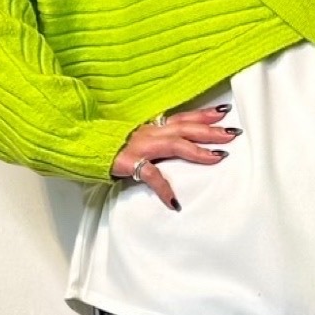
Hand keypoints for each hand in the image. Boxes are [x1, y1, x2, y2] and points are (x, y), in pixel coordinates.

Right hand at [110, 103, 239, 209]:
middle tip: (233, 133)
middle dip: (211, 130)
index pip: (183, 117)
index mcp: (152, 127)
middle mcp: (149, 132)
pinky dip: (163, 188)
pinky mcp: (130, 162)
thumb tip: (175, 146)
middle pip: (186, 128)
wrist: (81, 145)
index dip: (204, 115)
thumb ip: (153, 140)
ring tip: (217, 156)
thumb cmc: (108, 144)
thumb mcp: (135, 138)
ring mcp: (140, 146)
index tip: (223, 112)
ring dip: (198, 150)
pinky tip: (174, 201)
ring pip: (175, 144)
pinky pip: (151, 175)